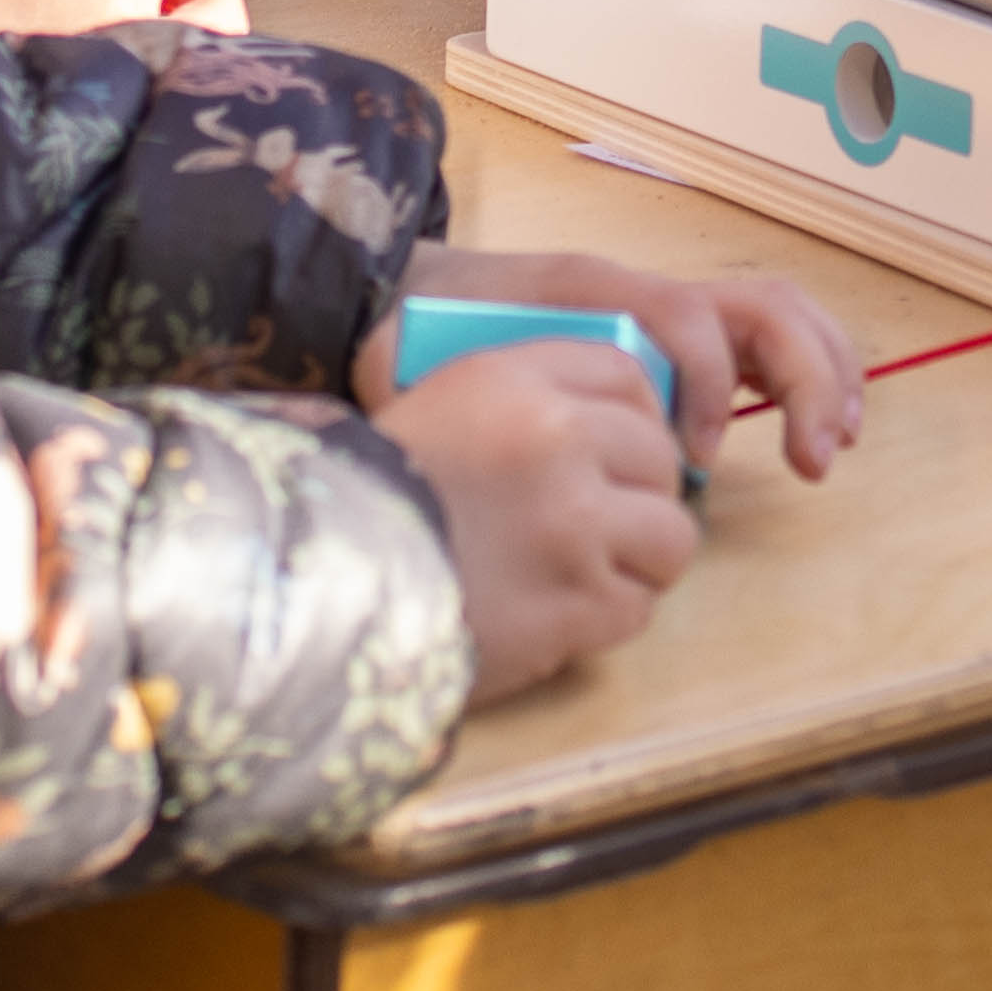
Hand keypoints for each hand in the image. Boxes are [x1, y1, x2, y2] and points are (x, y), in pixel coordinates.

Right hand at [355, 332, 698, 696]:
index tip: (624, 450)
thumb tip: (605, 425)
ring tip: (594, 573)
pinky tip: (561, 616)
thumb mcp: (436, 408)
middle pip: (659, 457)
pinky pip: (636, 605)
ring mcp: (576, 524)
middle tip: (605, 523)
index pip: (626, 374)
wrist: (321, 590)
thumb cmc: (368, 499)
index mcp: (513, 380)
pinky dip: (606, 616)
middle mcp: (556, 439)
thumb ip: (520, 401)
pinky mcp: (581, 602)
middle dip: (640, 494)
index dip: (637, 416)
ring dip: (639, 559)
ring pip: (670, 536)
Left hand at [409, 241, 869, 484]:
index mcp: (590, 292)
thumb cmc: (417, 330)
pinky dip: (809, 379)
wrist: (413, 295)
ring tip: (833, 445)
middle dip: (801, 375)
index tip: (694, 462)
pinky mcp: (681, 344)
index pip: (681, 317)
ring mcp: (669, 313)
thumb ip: (424, 386)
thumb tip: (459, 433)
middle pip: (758, 306)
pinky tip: (820, 435)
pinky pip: (766, 344)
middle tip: (812, 456)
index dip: (704, 385)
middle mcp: (643, 294)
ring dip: (823, 373)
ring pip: (778, 316)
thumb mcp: (404, 356)